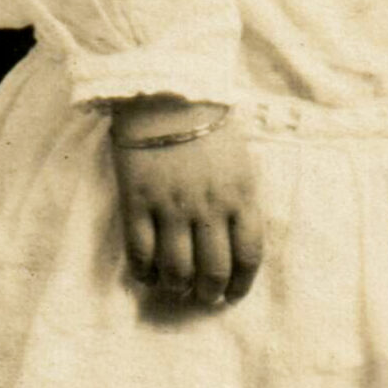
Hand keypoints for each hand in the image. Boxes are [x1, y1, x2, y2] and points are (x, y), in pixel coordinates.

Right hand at [109, 103, 264, 309]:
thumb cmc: (207, 122)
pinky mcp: (138, 202)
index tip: (233, 295)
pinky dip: (144, 273)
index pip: (249, 256)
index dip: (242, 284)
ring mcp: (172, 206)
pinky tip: (147, 275)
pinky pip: (140, 252)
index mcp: (241, 195)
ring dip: (177, 288)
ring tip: (175, 288)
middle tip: (202, 297)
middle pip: (214, 271)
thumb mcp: (240, 160)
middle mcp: (210, 206)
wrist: (166, 91)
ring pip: (177, 269)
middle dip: (209, 293)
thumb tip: (234, 241)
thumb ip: (240, 200)